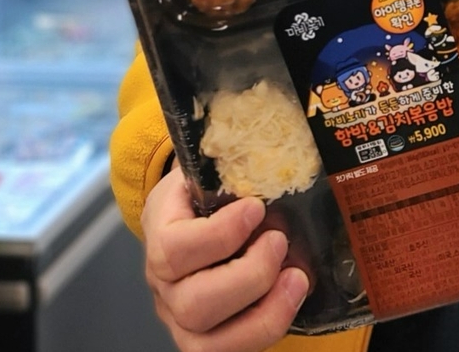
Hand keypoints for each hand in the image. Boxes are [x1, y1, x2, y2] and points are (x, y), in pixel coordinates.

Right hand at [141, 167, 308, 351]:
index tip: (256, 208)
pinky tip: (292, 296)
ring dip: (265, 310)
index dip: (219, 235)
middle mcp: (165, 285)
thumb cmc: (203, 190)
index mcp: (161, 233)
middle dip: (249, 275)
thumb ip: (227, 156)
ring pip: (210, 341)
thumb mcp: (206, 167)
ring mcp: (182, 320)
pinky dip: (267, 328)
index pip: (174, 249)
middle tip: (280, 240)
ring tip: (297, 276)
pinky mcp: (207, 340)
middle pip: (194, 303)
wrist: (187, 216)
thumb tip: (269, 128)